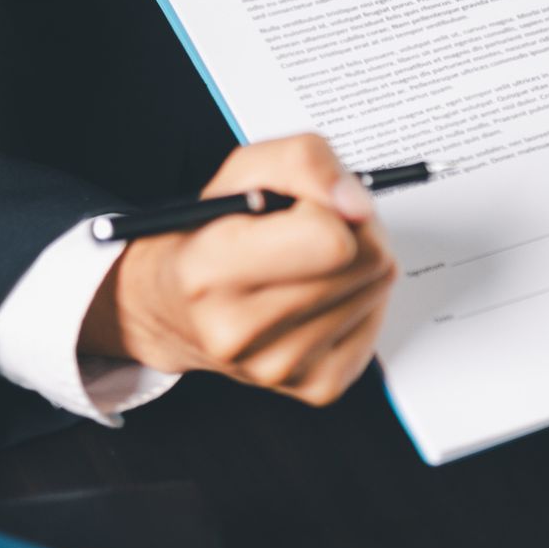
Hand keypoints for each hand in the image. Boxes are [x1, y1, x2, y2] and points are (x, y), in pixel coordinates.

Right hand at [80, 134, 399, 406]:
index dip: (330, 207)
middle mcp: (241, 331)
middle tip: (317, 225)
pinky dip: (359, 298)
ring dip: (358, 262)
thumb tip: (358, 204)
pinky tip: (319, 293)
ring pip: (378, 288)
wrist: (170, 310)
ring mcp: (281, 367)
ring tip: (311, 259)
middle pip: (368, 261)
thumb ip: (303, 162)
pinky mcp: (317, 386)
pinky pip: (377, 321)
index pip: (331, 239)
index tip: (307, 205)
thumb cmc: (208, 233)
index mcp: (211, 271)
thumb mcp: (240, 172)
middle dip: (355, 230)